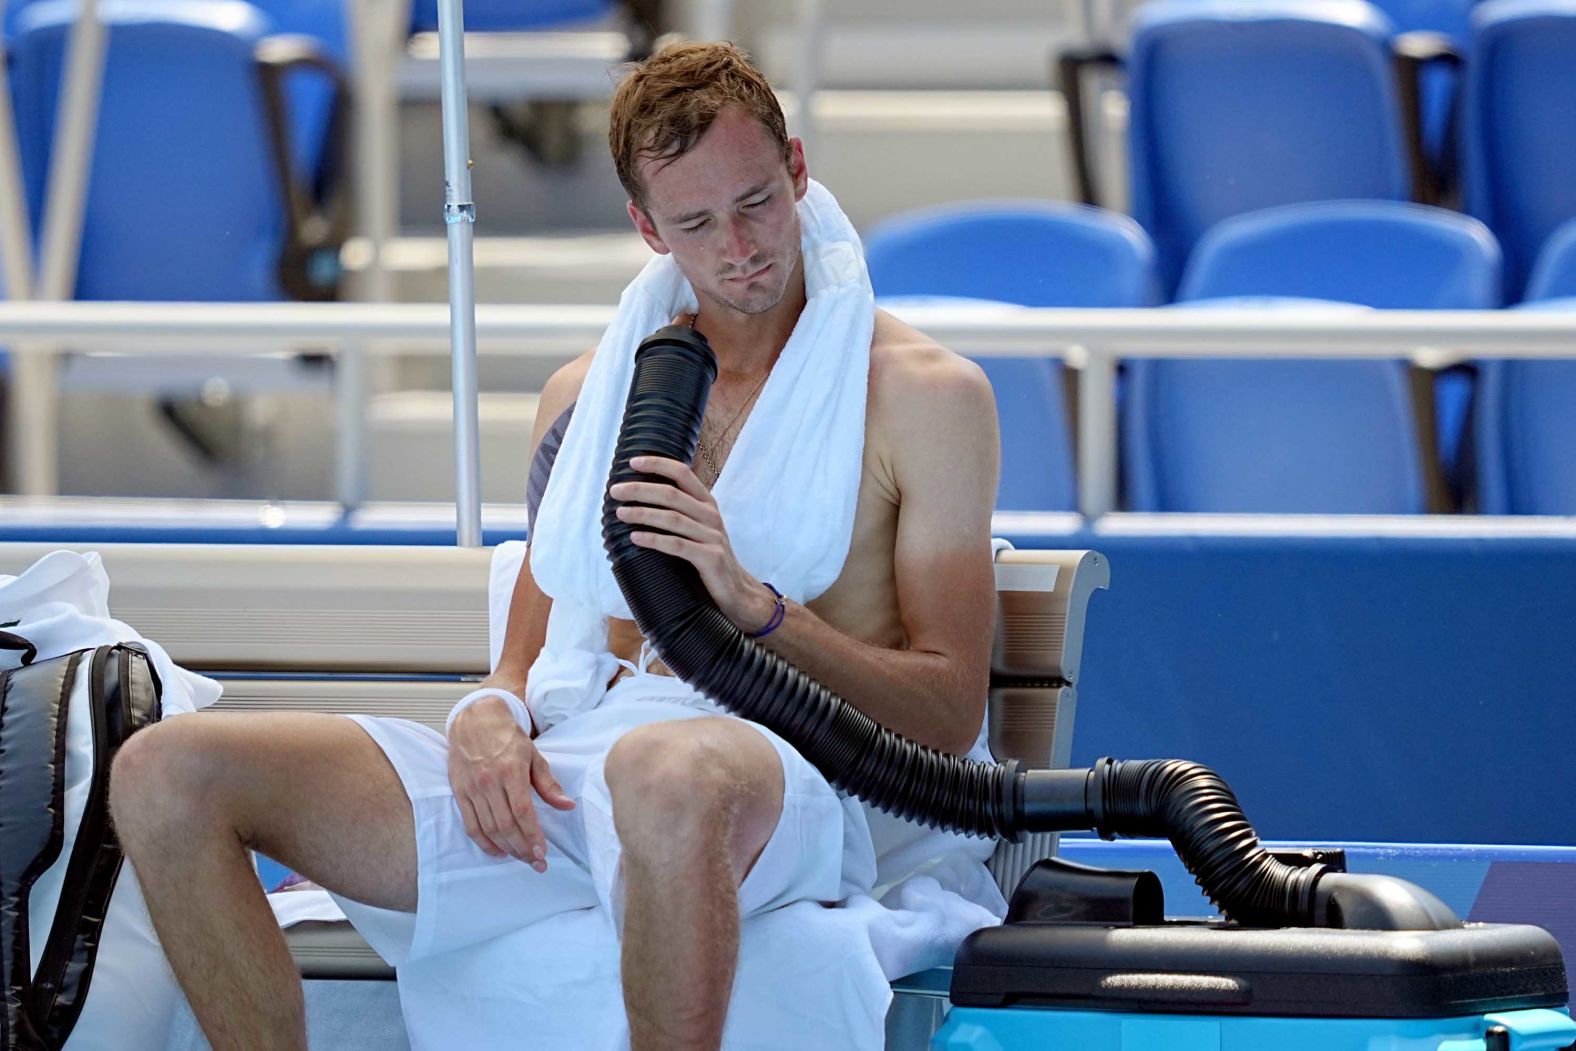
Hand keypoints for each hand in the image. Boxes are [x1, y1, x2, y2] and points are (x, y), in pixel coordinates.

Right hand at [447, 694, 574, 869]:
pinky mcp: (459, 792)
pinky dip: (483, 843)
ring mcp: (472, 788)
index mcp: (511, 771)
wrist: (475, 719)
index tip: (543, 853)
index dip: (533, 836)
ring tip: (522, 858)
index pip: (523, 812)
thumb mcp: (534, 755)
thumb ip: (548, 784)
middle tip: (536, 862)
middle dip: (523, 849)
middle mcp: (489, 782)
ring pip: (488, 829)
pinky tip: (498, 851)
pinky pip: (470, 825)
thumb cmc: (507, 736)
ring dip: (506, 849)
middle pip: (506, 826)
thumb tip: (567, 806)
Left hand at [609, 455, 777, 631]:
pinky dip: (653, 540)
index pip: (682, 473)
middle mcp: (710, 515)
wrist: (735, 590)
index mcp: (707, 503)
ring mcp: (712, 536)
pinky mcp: (711, 558)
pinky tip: (635, 537)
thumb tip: (637, 497)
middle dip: (640, 490)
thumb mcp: (697, 528)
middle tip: (615, 491)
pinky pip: (677, 545)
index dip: (657, 464)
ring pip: (672, 518)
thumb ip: (678, 511)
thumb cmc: (707, 557)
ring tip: (620, 513)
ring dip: (642, 513)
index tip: (632, 462)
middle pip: (671, 494)